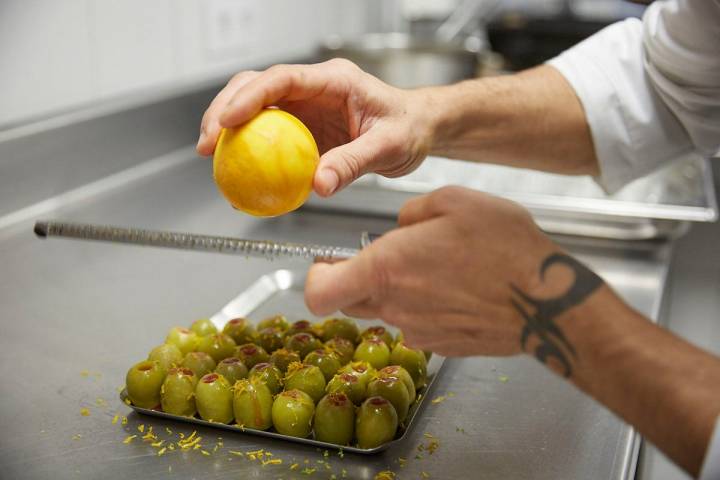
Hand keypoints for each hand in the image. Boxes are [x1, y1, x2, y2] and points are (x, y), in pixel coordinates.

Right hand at [196, 59, 433, 196]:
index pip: (283, 78)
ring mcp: (306, 106)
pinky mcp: (303, 127)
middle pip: (256, 86)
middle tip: (206, 143)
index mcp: (334, 80)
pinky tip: (237, 171)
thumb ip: (353, 164)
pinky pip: (268, 134)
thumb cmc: (409, 127)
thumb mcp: (388, 147)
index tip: (227, 120)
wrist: (419, 129)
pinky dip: (249, 150)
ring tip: (211, 156)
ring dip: (228, 129)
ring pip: (255, 107)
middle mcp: (314, 88)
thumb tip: (317, 185)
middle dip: (224, 109)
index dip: (249, 96)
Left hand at [305, 186, 561, 356]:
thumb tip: (399, 227)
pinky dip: (424, 307)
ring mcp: (418, 331)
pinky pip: (417, 324)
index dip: (314, 279)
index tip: (326, 264)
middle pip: (349, 302)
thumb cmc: (504, 247)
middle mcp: (395, 306)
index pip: (318, 293)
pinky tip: (455, 289)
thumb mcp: (453, 201)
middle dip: (356, 279)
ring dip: (396, 291)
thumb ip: (410, 213)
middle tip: (385, 258)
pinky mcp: (441, 345)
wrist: (547, 301)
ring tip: (436, 268)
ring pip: (385, 312)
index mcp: (386, 268)